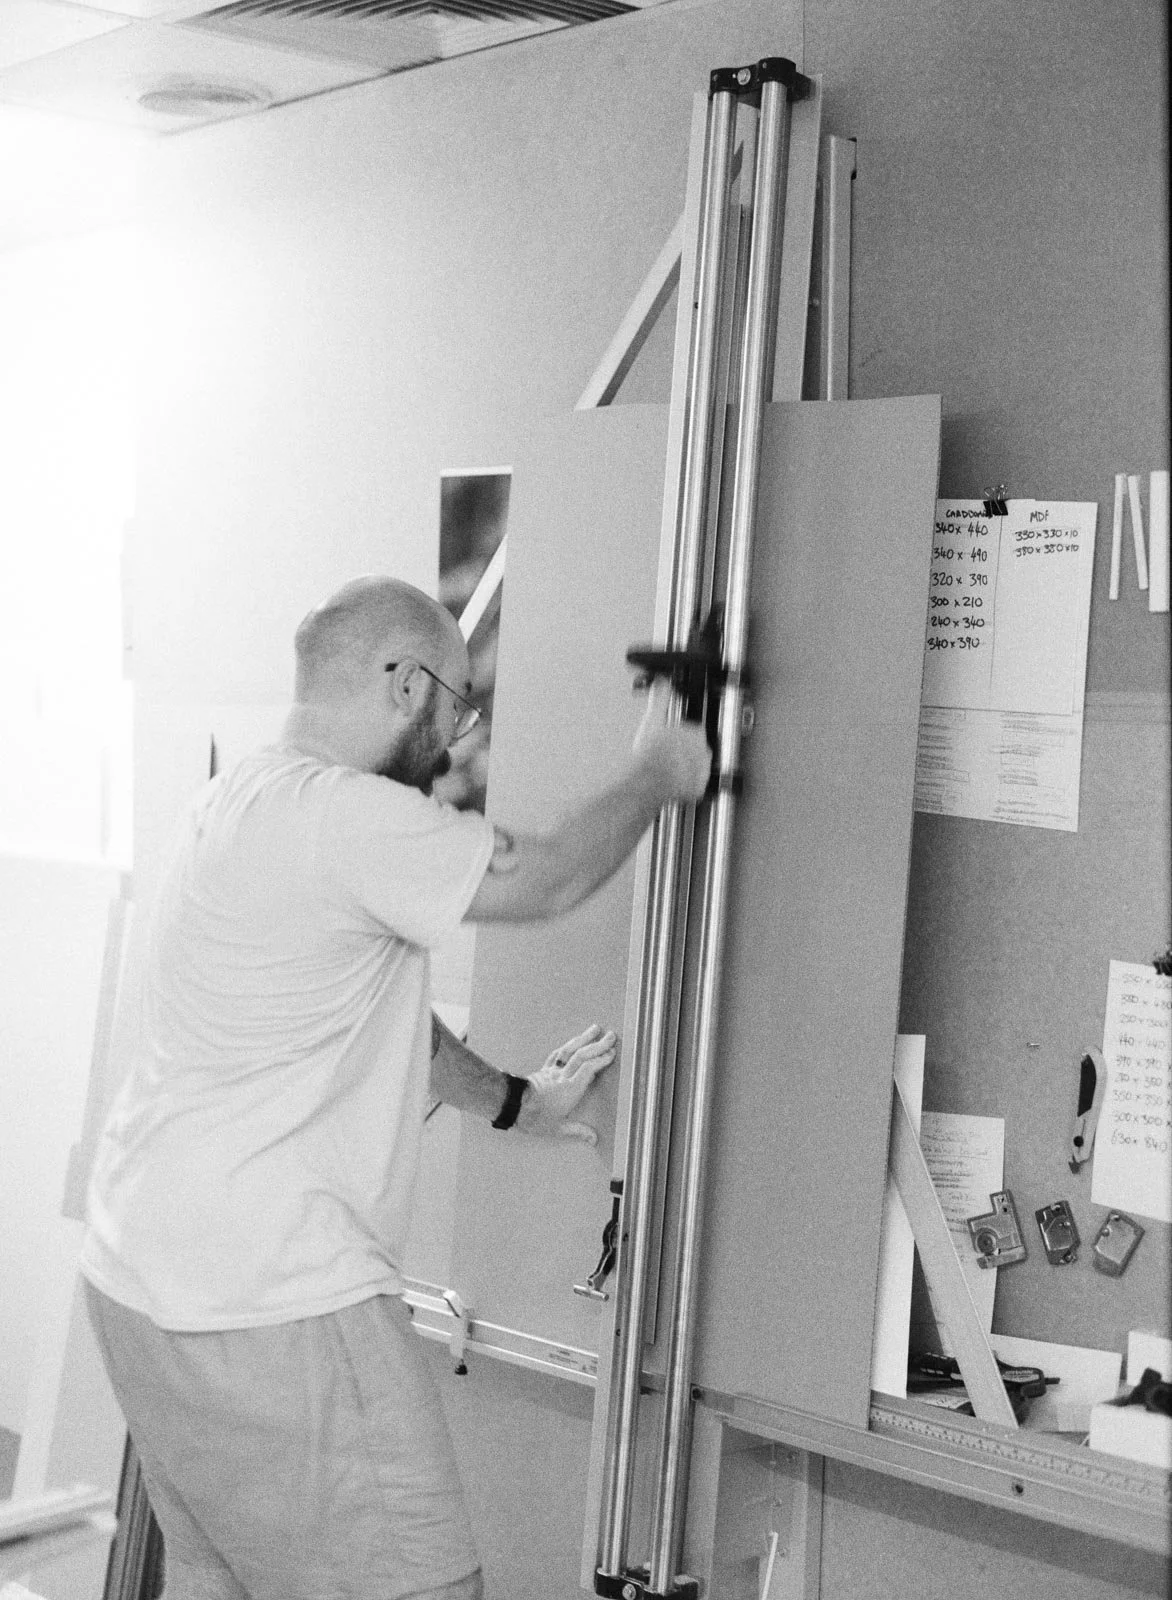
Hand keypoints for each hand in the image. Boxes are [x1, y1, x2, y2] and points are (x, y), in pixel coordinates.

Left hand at [514, 1023, 617, 1143]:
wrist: (512, 1106)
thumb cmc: (534, 1118)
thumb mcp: (557, 1129)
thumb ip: (577, 1131)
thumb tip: (593, 1138)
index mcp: (570, 1090)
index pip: (588, 1069)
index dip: (601, 1060)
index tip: (612, 1053)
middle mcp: (562, 1077)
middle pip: (582, 1056)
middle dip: (598, 1045)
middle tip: (611, 1036)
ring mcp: (552, 1071)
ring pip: (570, 1050)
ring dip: (583, 1038)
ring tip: (595, 1028)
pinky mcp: (543, 1070)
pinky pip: (556, 1054)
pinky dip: (566, 1046)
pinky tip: (572, 1041)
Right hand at [632, 684, 711, 804]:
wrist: (648, 781)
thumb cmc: (651, 753)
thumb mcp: (653, 720)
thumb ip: (659, 699)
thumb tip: (661, 682)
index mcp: (696, 733)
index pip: (692, 732)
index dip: (678, 737)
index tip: (669, 742)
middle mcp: (704, 752)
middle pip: (695, 750)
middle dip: (683, 753)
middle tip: (666, 756)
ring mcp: (702, 771)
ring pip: (695, 768)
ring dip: (684, 769)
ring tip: (666, 770)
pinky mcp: (698, 789)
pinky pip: (693, 786)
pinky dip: (685, 786)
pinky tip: (671, 783)